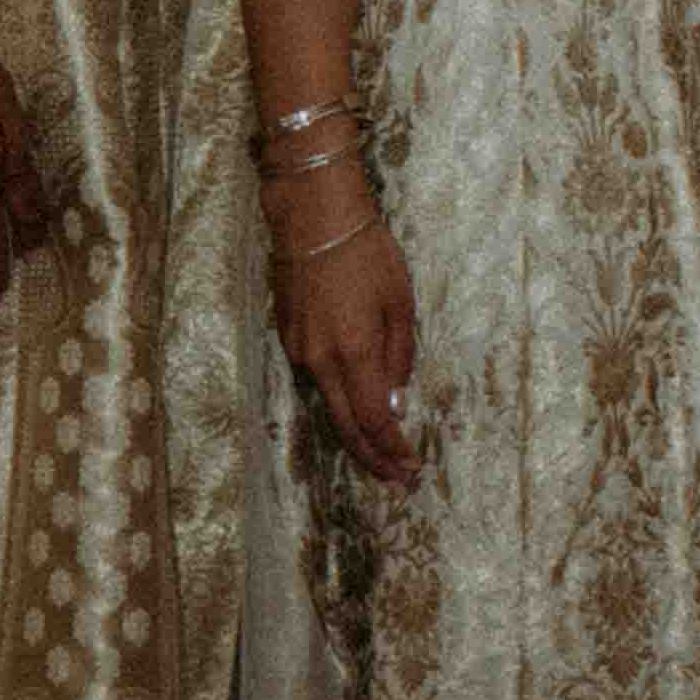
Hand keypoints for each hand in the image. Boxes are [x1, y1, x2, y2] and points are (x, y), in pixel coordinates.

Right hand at [278, 194, 422, 482]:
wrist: (312, 219)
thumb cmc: (366, 254)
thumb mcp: (400, 303)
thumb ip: (397, 357)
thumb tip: (394, 402)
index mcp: (353, 352)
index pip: (372, 420)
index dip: (391, 449)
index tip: (410, 469)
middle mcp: (319, 360)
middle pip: (345, 425)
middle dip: (372, 457)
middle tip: (396, 479)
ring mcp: (298, 351)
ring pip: (329, 405)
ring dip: (355, 433)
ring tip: (380, 454)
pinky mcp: (289, 338)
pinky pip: (318, 380)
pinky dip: (339, 402)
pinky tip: (356, 409)